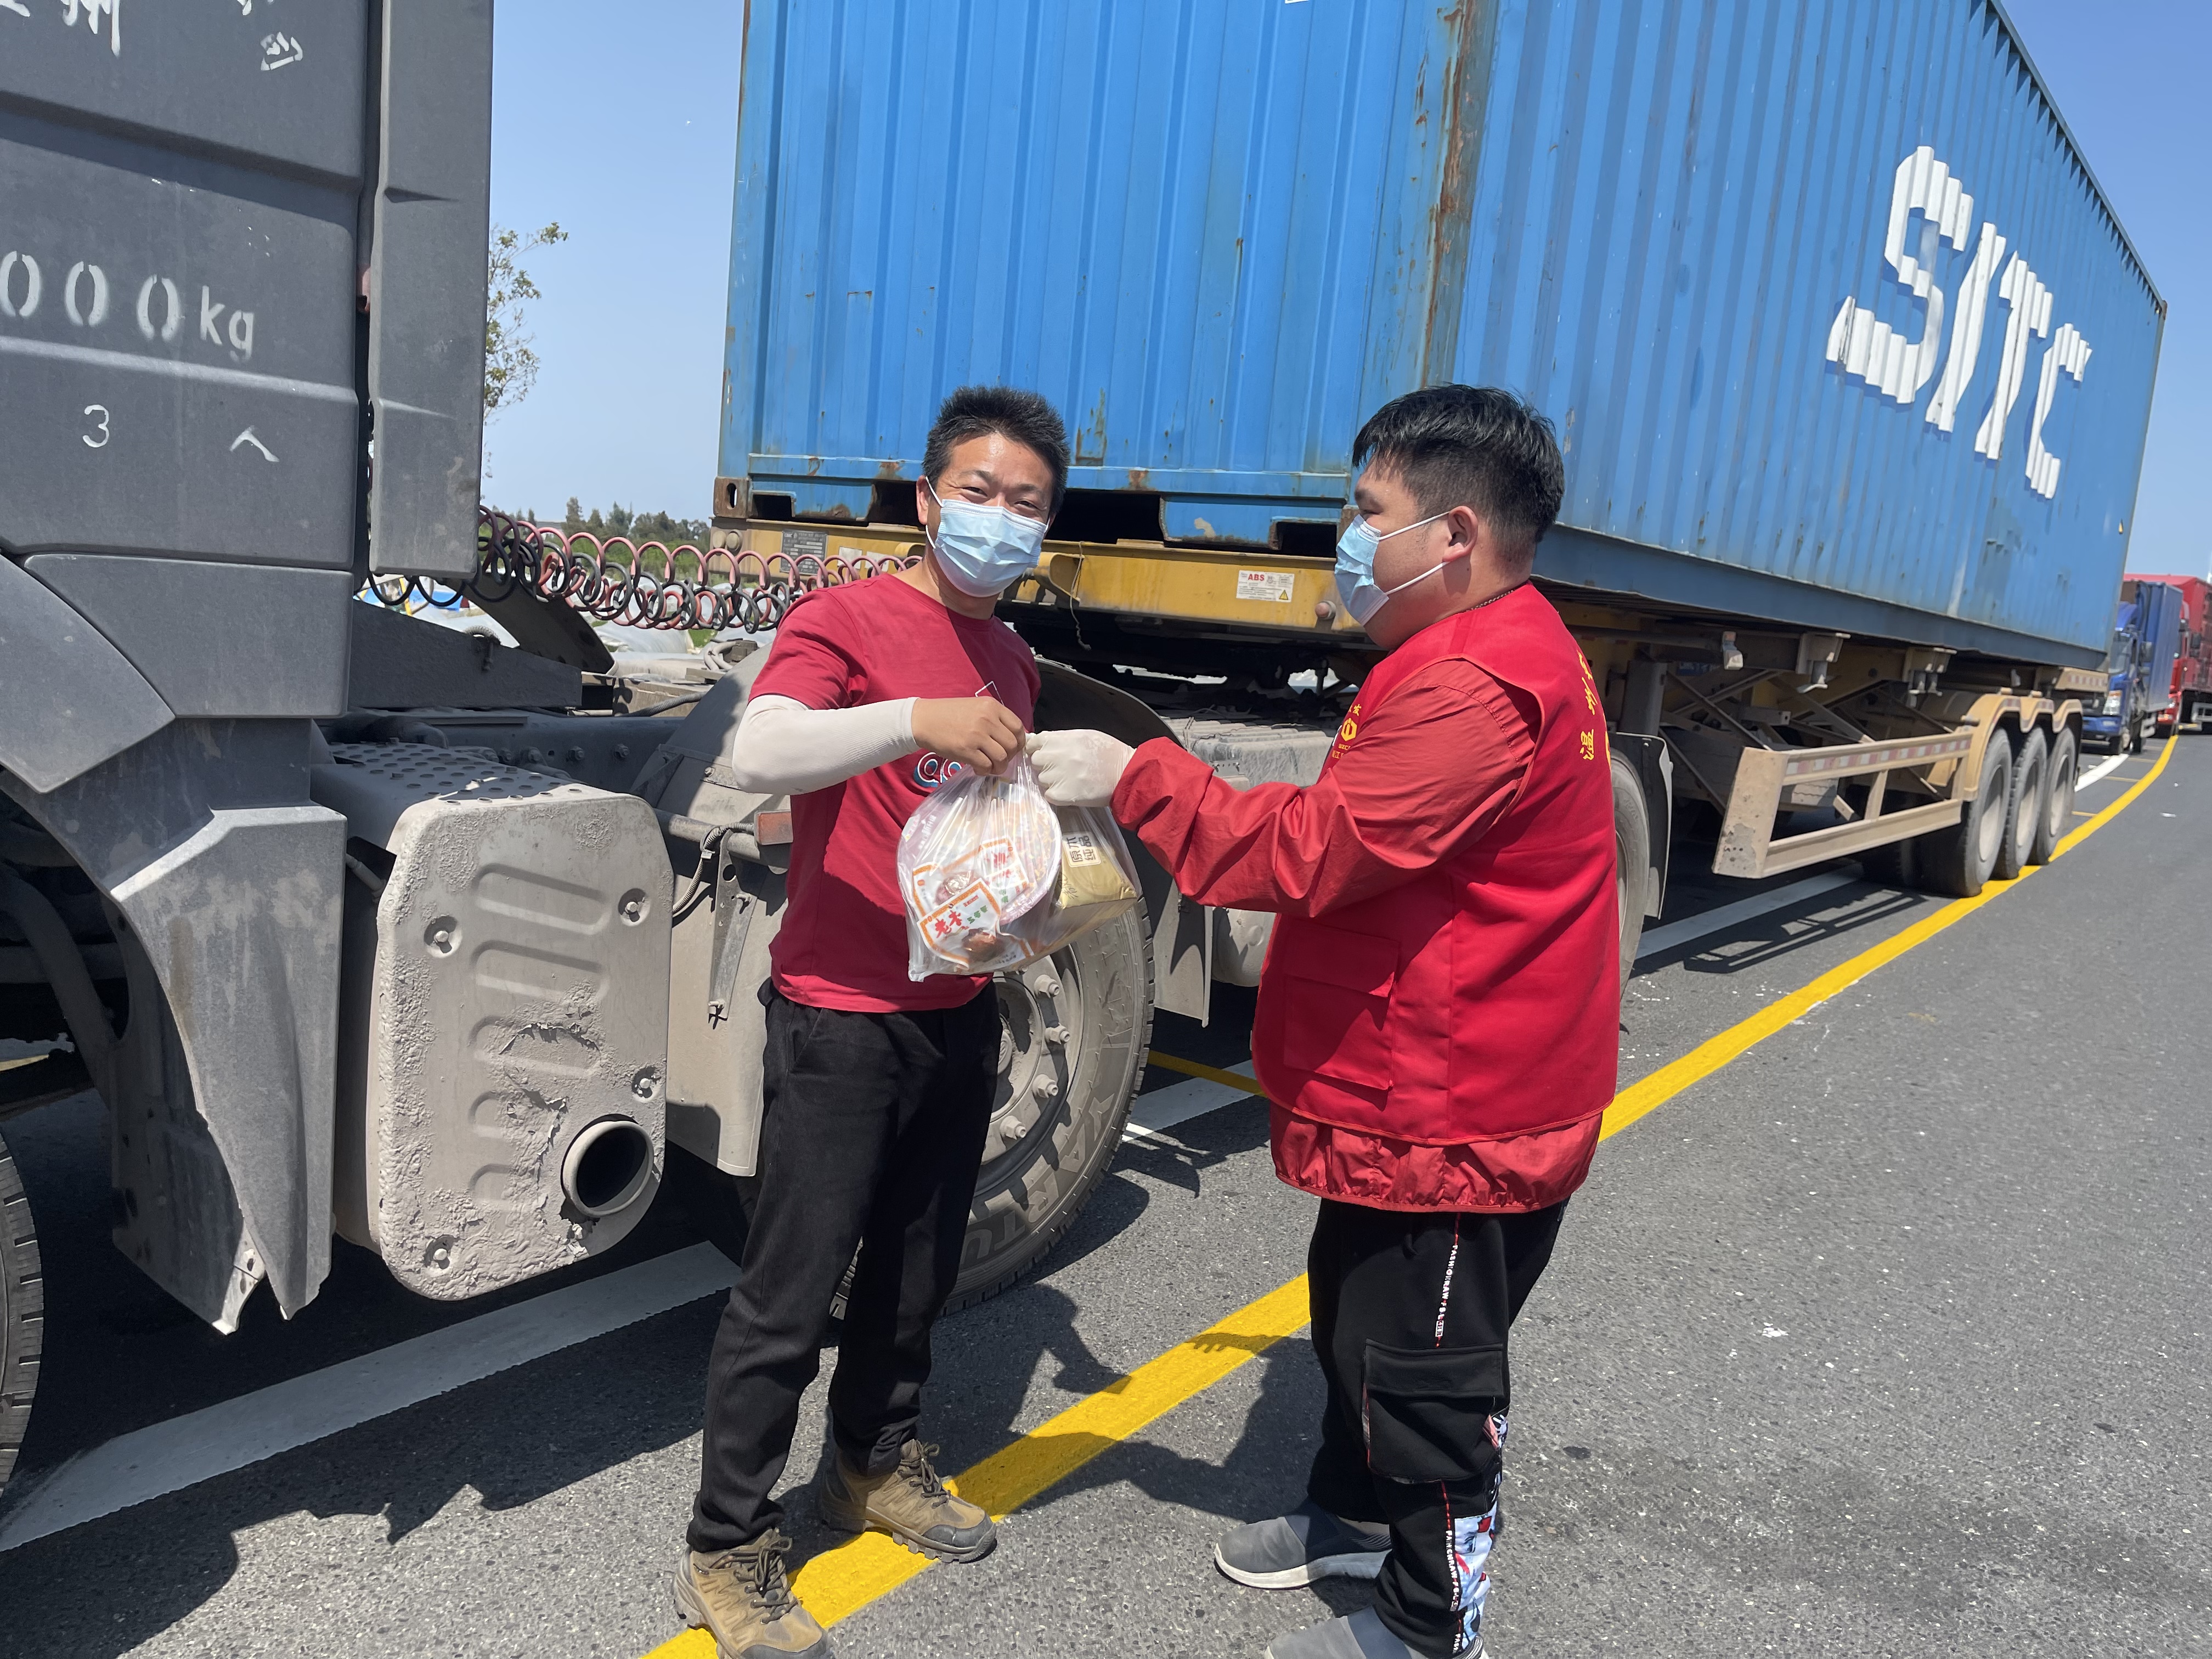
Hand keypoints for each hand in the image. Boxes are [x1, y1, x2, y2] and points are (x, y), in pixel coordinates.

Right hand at [912, 697, 1027, 775]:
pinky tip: (978, 768)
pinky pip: (986, 766)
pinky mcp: (965, 750)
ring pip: (1002, 757)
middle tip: (1000, 759)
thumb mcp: (976, 707)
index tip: (1012, 748)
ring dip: (999, 767)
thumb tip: (1013, 739)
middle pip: (1013, 744)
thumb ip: (994, 719)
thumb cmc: (949, 714)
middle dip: (1010, 756)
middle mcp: (987, 719)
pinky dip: (985, 771)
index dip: (1019, 742)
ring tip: (990, 766)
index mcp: (992, 706)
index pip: (1018, 727)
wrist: (923, 719)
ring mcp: (976, 735)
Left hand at [1025, 729, 1134, 806]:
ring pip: (1041, 779)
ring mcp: (1060, 776)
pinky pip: (1048, 794)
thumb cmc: (1109, 753)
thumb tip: (1040, 741)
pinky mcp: (1064, 795)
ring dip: (1051, 780)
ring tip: (1069, 779)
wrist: (1127, 773)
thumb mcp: (1084, 735)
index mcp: (1063, 739)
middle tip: (1060, 768)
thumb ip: (1061, 738)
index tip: (1044, 754)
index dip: (1037, 749)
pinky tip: (1070, 790)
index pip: (1034, 743)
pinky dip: (1056, 794)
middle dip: (1044, 765)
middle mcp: (1058, 756)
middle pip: (1035, 761)